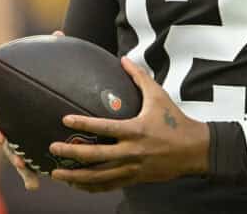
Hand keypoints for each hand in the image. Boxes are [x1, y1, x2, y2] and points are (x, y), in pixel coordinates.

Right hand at [0, 30, 63, 191]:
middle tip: (1, 135)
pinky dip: (29, 176)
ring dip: (15, 158)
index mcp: (10, 104)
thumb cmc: (48, 95)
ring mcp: (16, 139)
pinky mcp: (27, 154)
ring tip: (21, 164)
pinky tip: (35, 184)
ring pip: (10, 151)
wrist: (53, 115)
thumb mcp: (51, 79)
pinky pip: (27, 167)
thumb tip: (57, 34)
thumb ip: (52, 56)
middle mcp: (8, 122)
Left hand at [47, 57, 209, 192]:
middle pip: (96, 156)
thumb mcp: (158, 95)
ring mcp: (132, 168)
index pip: (104, 127)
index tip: (65, 120)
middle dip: (71, 153)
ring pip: (99, 177)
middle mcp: (132, 151)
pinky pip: (108, 186)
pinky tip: (77, 185)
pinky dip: (91, 187)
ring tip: (56, 173)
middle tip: (53, 148)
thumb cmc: (174, 119)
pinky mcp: (135, 179)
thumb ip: (139, 77)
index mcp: (136, 130)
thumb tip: (123, 58)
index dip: (83, 123)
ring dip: (76, 176)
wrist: (193, 149)